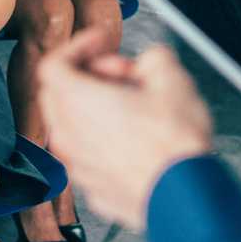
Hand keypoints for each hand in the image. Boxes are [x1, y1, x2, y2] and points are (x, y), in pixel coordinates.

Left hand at [37, 29, 212, 232]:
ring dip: (95, 112)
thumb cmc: (174, 146)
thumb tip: (150, 63)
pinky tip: (136, 142)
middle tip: (122, 76)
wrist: (187, 197)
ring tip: (135, 109)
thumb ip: (152, 58)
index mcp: (76, 101)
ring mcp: (79, 168)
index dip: (77, 46)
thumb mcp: (171, 77)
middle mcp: (68, 136)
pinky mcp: (95, 191)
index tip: (100, 43)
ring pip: (73, 129)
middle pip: (58, 95)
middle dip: (87, 78)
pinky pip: (91, 158)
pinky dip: (105, 144)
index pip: (53, 63)